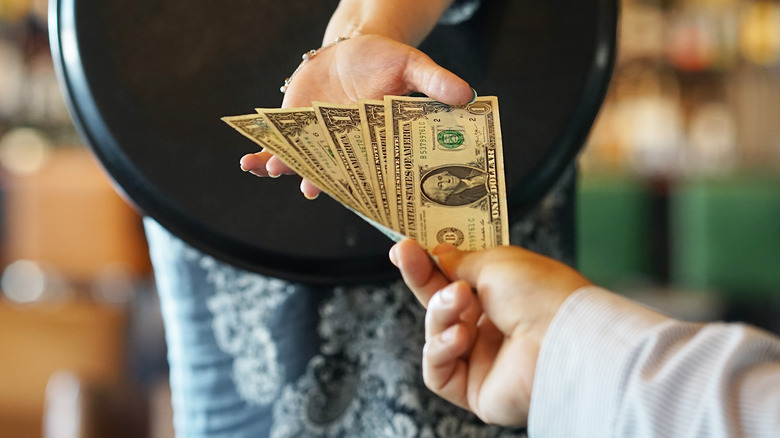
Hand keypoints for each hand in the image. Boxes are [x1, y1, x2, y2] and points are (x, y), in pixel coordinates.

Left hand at [239, 34, 473, 198]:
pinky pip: (277, 146)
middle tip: (311, 188)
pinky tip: (248, 161)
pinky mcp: (295, 128)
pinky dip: (262, 154)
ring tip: (274, 168)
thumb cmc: (386, 60)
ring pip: (302, 162)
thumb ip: (435, 82)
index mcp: (376, 140)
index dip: (363, 184)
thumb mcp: (413, 66)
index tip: (356, 194)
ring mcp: (318, 139)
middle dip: (320, 179)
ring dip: (287, 167)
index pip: (372, 168)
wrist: (353, 49)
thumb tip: (468, 94)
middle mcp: (346, 147)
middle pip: (333, 170)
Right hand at [389, 239, 590, 425]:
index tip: (406, 247)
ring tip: (458, 301)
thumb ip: (460, 260)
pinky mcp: (475, 390)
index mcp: (504, 296)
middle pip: (441, 305)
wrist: (562, 338)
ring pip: (436, 334)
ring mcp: (483, 359)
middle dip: (421, 279)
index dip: (430, 264)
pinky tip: (459, 336)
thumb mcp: (496, 262)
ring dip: (440, 313)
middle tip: (404, 255)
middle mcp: (493, 327)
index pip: (457, 279)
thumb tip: (438, 253)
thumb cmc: (541, 294)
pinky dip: (441, 350)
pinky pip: (438, 371)